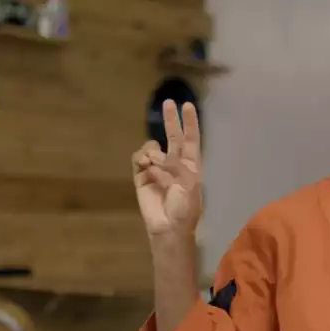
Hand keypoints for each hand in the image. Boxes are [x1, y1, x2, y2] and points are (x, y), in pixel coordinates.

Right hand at [132, 100, 202, 238]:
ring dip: (153, 150)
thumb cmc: (185, 207)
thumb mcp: (189, 184)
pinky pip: (139, 159)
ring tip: (153, 162)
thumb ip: (175, 165)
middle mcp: (174, 163)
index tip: (188, 105)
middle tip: (168, 102)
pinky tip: (144, 164)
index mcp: (190, 164)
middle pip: (172, 136)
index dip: (190, 122)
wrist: (168, 227)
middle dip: (171, 120)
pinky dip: (141, 158)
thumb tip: (156, 155)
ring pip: (152, 147)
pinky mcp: (141, 176)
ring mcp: (157, 169)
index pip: (191, 139)